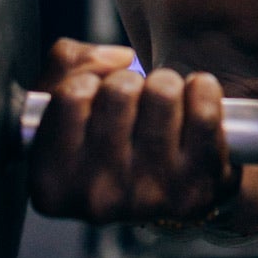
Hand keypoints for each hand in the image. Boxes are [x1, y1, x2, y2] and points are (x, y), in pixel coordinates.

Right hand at [27, 40, 233, 224]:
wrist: (161, 194)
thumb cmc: (104, 142)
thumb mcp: (61, 103)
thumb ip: (69, 62)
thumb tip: (121, 58)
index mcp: (53, 183)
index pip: (71, 96)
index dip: (89, 82)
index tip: (97, 96)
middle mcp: (98, 198)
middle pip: (120, 90)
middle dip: (131, 83)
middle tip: (134, 103)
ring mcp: (150, 198)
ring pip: (163, 93)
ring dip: (166, 87)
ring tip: (162, 106)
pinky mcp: (197, 190)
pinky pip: (204, 113)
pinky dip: (203, 93)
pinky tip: (194, 103)